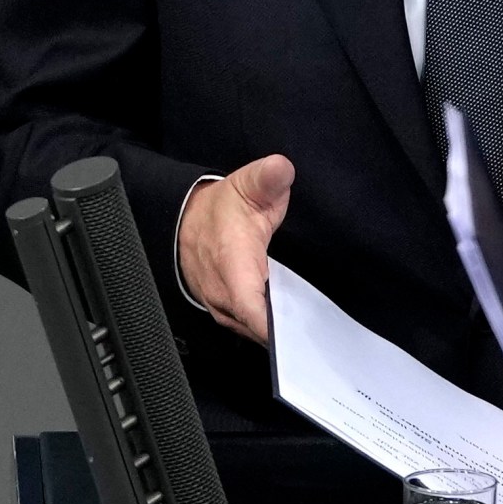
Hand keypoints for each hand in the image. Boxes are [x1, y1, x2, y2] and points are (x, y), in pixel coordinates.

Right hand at [177, 154, 291, 343]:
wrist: (187, 219)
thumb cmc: (222, 207)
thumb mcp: (247, 183)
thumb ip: (267, 176)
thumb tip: (281, 168)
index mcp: (232, 261)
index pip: (249, 305)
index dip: (270, 325)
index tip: (294, 335)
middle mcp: (223, 290)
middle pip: (255, 326)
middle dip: (284, 334)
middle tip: (315, 335)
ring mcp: (220, 304)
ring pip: (250, 330)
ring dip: (275, 333)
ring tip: (305, 334)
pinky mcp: (223, 310)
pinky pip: (246, 326)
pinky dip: (264, 329)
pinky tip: (286, 327)